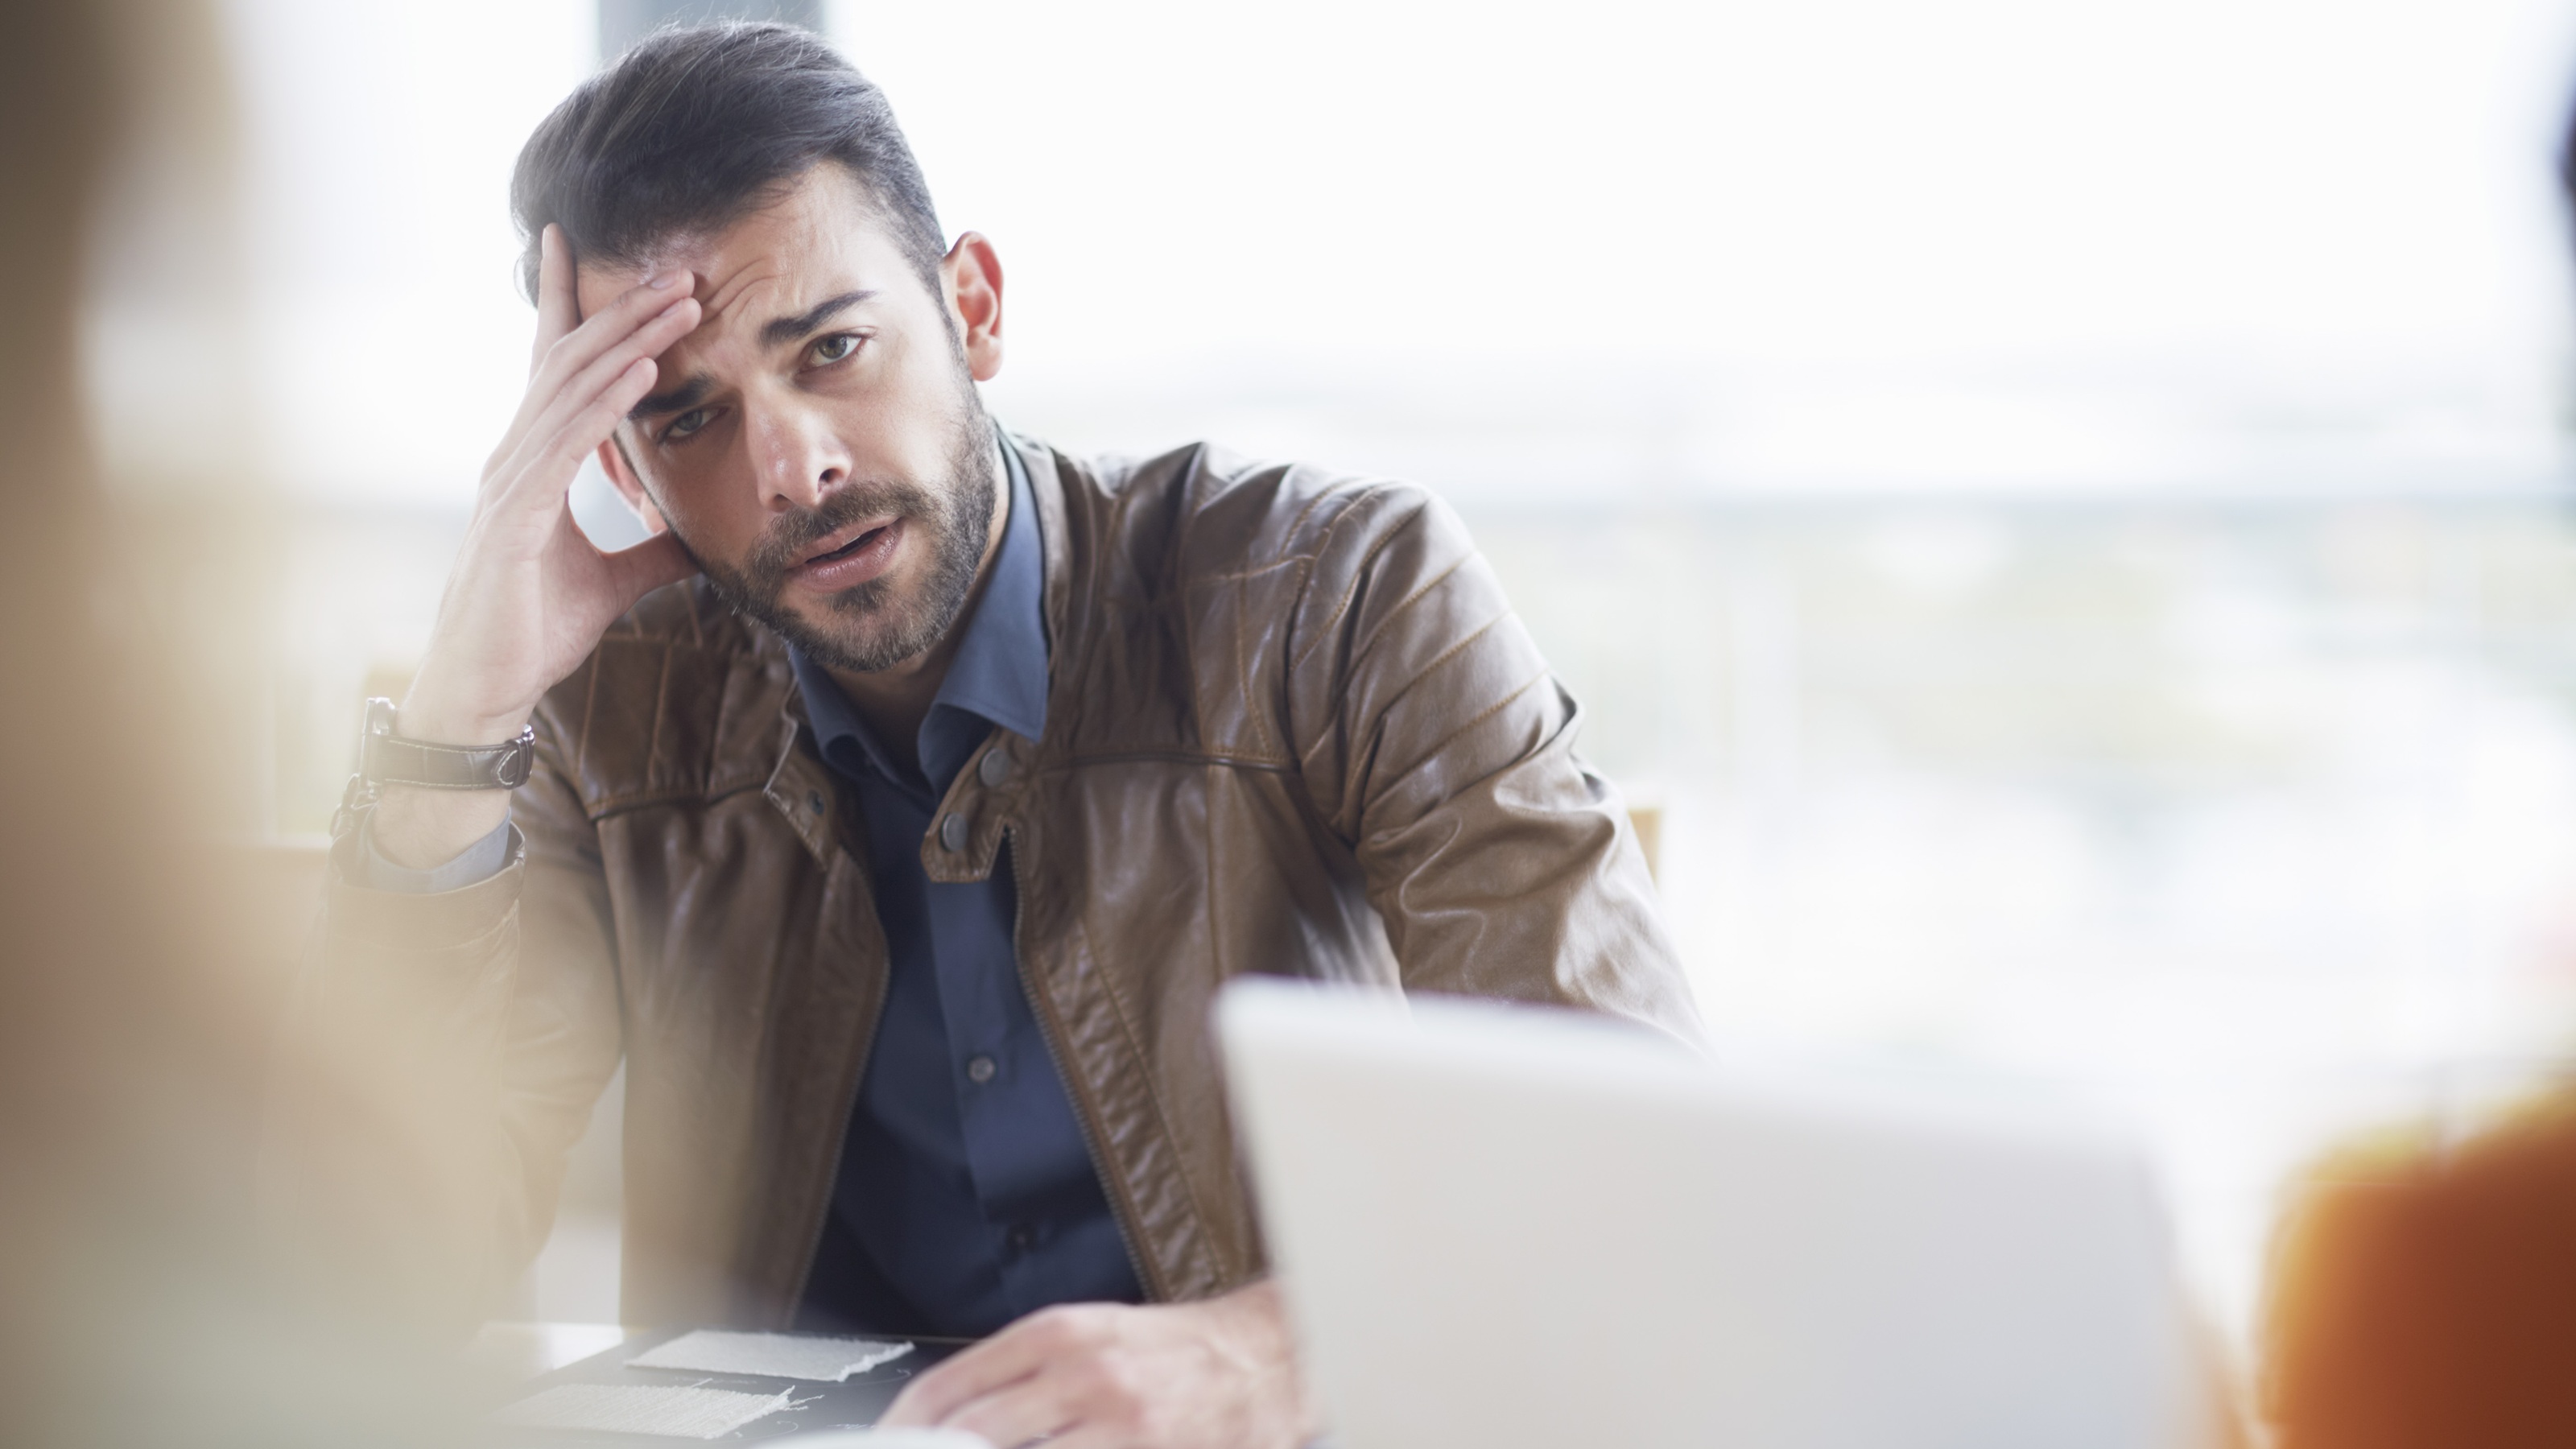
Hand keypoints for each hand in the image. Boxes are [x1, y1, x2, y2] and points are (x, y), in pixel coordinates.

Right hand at [372, 226, 699, 867]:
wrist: (488, 686)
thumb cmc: (532, 630)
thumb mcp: (614, 583)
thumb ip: (652, 553)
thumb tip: (697, 541)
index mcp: (533, 461)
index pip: (553, 368)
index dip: (569, 306)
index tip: (583, 249)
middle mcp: (515, 455)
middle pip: (571, 362)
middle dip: (623, 311)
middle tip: (677, 269)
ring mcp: (510, 480)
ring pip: (571, 389)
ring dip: (628, 341)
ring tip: (678, 302)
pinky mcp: (517, 514)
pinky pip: (567, 443)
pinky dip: (606, 402)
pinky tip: (642, 372)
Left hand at [876, 1281, 1319, 1448]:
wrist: (1267, 1358)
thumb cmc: (1175, 1350)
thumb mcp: (1091, 1337)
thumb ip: (1021, 1374)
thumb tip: (950, 1417)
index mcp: (1061, 1334)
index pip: (952, 1384)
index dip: (906, 1425)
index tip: (887, 1442)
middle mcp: (1086, 1375)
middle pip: (974, 1435)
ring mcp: (1120, 1425)